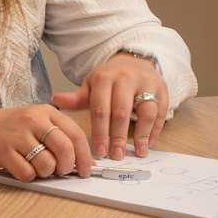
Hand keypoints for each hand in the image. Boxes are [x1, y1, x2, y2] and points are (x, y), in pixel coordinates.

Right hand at [0, 104, 94, 181]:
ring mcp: (17, 135)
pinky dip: (28, 176)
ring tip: (36, 166)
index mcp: (45, 112)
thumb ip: (58, 135)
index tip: (87, 169)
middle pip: (65, 150)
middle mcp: (33, 121)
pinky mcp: (4, 151)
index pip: (76, 134)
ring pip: (47, 165)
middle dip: (67, 167)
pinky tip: (21, 168)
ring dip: (45, 173)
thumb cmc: (9, 128)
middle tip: (60, 171)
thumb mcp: (35, 121)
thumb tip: (81, 160)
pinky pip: (27, 174)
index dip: (85, 156)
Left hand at [52, 53, 169, 158]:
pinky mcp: (162, 88)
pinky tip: (149, 142)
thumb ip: (77, 98)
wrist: (134, 61)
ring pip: (146, 111)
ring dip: (142, 134)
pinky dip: (156, 129)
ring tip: (139, 152)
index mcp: (105, 78)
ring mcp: (146, 83)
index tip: (100, 151)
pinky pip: (161, 111)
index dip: (100, 132)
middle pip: (122, 111)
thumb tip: (56, 100)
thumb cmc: (110, 79)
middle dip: (118, 136)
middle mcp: (126, 78)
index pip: (101, 109)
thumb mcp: (92, 85)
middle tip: (117, 155)